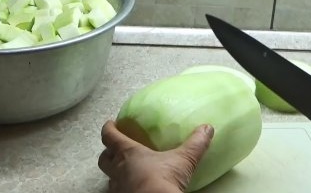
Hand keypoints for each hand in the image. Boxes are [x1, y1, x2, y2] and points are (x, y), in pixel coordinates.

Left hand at [98, 120, 213, 192]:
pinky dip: (121, 189)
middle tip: (113, 149)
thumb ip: (195, 143)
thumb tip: (207, 129)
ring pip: (108, 178)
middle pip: (103, 159)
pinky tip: (131, 189)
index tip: (111, 124)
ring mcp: (117, 188)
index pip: (110, 136)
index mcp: (128, 153)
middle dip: (107, 153)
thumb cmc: (163, 179)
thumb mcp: (183, 160)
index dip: (108, 129)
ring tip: (123, 172)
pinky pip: (116, 192)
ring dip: (113, 173)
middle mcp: (118, 169)